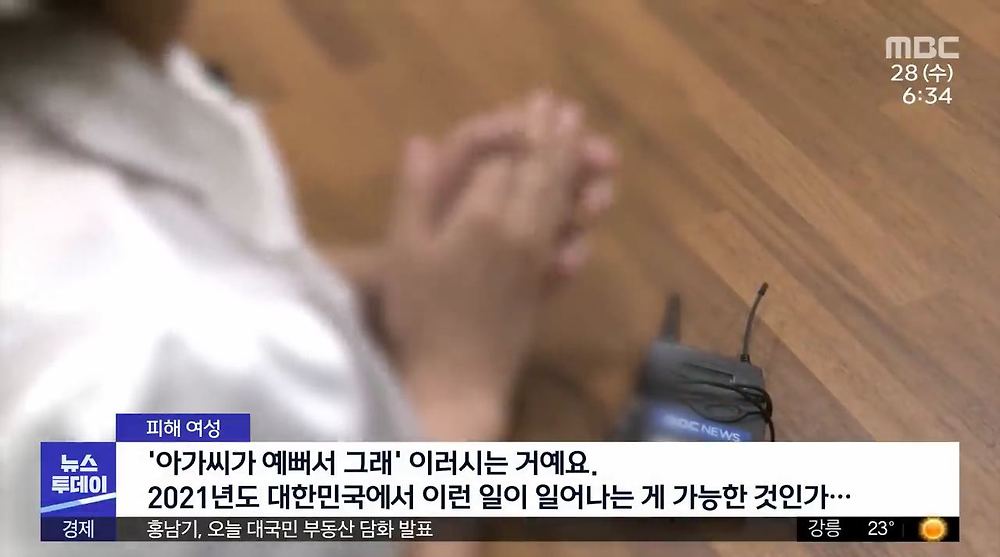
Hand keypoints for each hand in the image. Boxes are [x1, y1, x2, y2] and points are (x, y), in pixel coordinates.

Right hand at [382, 92, 616, 438]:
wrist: (457, 379)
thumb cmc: (421, 314)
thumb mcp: (405, 250)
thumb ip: (417, 193)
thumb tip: (422, 140)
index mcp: (482, 216)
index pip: (507, 159)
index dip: (520, 127)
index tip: (534, 101)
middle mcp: (520, 230)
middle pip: (543, 172)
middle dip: (555, 136)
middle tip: (566, 106)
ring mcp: (539, 258)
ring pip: (561, 201)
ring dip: (574, 165)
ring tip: (588, 139)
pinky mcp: (546, 284)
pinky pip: (569, 241)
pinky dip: (580, 216)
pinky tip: (591, 206)